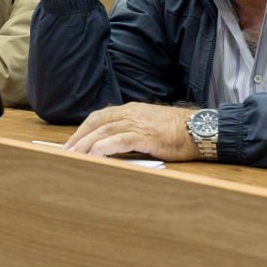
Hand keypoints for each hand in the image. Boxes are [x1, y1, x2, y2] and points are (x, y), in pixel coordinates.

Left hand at [65, 103, 199, 160]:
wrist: (200, 129)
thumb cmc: (177, 132)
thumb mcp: (150, 127)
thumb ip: (132, 132)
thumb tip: (113, 147)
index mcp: (131, 110)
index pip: (100, 117)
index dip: (84, 129)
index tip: (72, 142)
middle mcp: (130, 113)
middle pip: (97, 123)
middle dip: (79, 137)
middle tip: (66, 152)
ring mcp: (137, 123)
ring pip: (104, 131)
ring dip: (86, 143)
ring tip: (73, 156)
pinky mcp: (145, 135)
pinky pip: (119, 140)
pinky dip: (104, 147)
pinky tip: (94, 155)